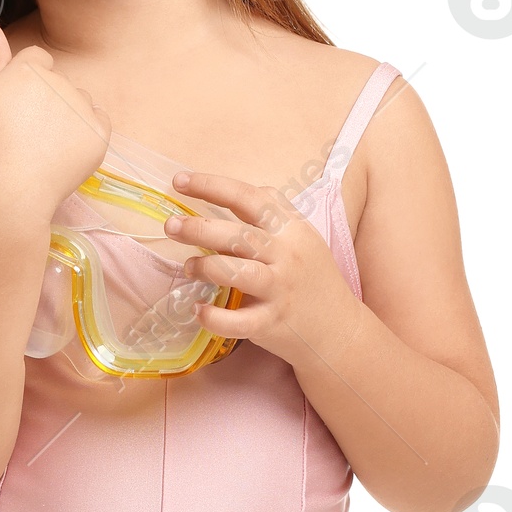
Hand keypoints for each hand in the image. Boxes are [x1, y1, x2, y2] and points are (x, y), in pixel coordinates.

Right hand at [0, 24, 110, 227]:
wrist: (6, 193)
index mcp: (28, 69)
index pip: (38, 60)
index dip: (26, 85)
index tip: (16, 110)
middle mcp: (59, 81)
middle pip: (59, 82)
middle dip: (47, 101)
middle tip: (26, 135)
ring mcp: (81, 108)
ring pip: (79, 102)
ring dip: (68, 117)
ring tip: (44, 148)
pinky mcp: (99, 134)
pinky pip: (99, 122)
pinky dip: (87, 134)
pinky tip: (64, 153)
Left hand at [164, 172, 354, 368]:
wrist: (339, 329)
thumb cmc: (312, 279)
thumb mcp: (301, 237)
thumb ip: (270, 215)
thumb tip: (229, 192)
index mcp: (291, 229)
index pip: (249, 198)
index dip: (212, 186)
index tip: (180, 182)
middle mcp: (287, 256)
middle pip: (238, 235)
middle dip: (198, 227)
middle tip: (172, 226)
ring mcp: (279, 291)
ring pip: (236, 272)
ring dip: (205, 266)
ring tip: (188, 267)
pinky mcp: (271, 323)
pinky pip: (237, 322)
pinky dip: (213, 317)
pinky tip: (199, 310)